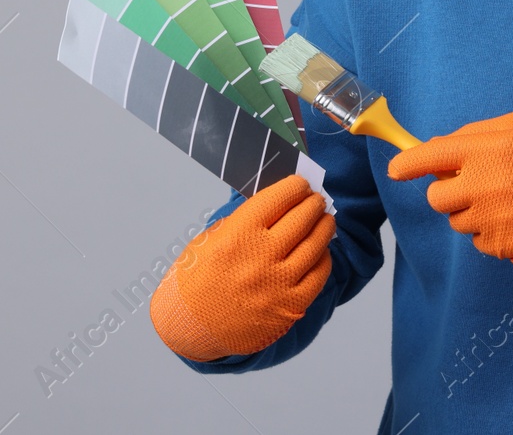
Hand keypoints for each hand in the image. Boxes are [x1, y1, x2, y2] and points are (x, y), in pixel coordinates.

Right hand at [149, 174, 334, 361]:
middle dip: (313, 203)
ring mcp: (277, 285)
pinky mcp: (290, 308)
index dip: (295, 186)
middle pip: (303, 218)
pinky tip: (320, 251)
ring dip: (324, 226)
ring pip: (316, 245)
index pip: (279, 198)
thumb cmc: (196, 279)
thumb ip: (244, 219)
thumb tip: (278, 202)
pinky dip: (323, 258)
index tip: (300, 184)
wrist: (188, 328)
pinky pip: (319, 275)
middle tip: (316, 199)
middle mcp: (260, 258)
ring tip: (324, 220)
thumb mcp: (210, 238)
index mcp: (237, 235)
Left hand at [387, 111, 512, 263]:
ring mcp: (493, 219)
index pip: (428, 157)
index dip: (406, 165)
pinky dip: (491, 232)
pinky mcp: (503, 246)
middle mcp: (484, 185)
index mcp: (486, 150)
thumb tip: (434, 148)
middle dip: (448, 193)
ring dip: (472, 213)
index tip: (396, 170)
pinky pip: (478, 242)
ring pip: (457, 222)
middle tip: (474, 186)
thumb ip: (474, 134)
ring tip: (507, 201)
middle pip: (436, 198)